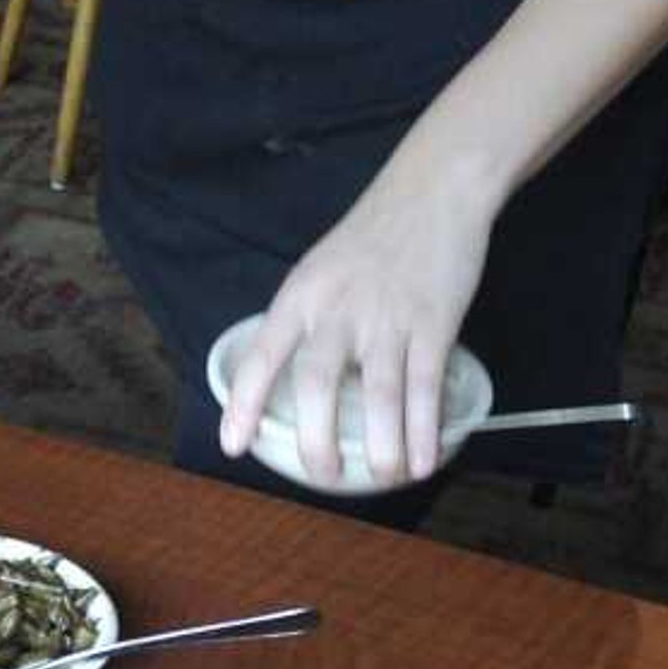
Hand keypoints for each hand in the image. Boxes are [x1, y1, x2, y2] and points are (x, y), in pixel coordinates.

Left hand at [218, 160, 498, 488]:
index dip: (246, 404)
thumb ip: (307, 318)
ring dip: (380, 446)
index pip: (264, 355)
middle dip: (317, 439)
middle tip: (324, 474)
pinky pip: (425, 385)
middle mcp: (338, 310)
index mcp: (301, 296)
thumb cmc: (371, 236)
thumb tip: (295, 376)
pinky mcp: (433, 321)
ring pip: (379, 393)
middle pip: (318, 382)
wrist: (431, 190)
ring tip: (381, 478)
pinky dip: (424, 428)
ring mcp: (387, 317)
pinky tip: (423, 459)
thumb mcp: (320, 270)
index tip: (234, 445)